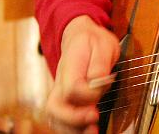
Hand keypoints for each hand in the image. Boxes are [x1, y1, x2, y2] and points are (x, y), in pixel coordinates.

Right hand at [46, 15, 119, 133]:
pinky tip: (86, 130)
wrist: (79, 35)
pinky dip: (70, 128)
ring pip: (54, 116)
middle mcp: (60, 80)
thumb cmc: (93, 41)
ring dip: (71, 128)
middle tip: (93, 121)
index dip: (87, 96)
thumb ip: (100, 65)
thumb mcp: (104, 45)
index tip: (102, 94)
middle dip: (72, 120)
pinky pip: (59, 118)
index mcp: (71, 64)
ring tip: (92, 132)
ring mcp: (59, 91)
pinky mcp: (63, 98)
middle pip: (54, 107)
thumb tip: (97, 84)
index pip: (72, 87)